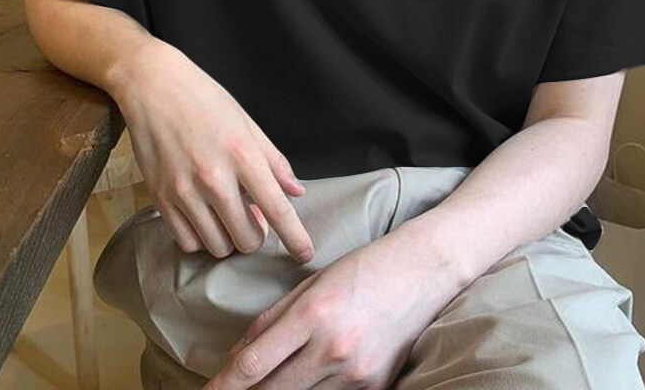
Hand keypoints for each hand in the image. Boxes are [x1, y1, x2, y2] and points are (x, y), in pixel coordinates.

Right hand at [108, 37, 313, 262]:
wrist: (153, 86)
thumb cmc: (205, 99)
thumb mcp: (248, 124)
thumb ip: (274, 161)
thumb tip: (296, 192)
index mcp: (243, 155)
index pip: (277, 209)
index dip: (295, 238)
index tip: (305, 254)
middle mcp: (214, 178)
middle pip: (247, 238)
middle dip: (256, 235)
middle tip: (253, 216)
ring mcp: (184, 191)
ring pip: (217, 246)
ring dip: (229, 238)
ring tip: (228, 214)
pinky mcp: (159, 198)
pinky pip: (188, 241)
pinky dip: (202, 237)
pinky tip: (205, 217)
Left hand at [204, 218, 467, 389]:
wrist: (425, 270)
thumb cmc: (366, 266)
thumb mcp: (312, 282)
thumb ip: (271, 321)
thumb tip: (237, 358)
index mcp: (312, 314)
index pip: (251, 366)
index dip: (220, 387)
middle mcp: (332, 349)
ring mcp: (356, 374)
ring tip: (265, 385)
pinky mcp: (374, 388)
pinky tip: (302, 381)